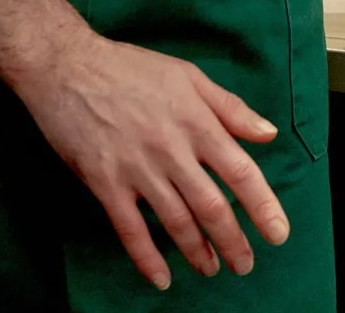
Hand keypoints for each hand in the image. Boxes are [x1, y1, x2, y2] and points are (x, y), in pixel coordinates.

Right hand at [8, 32, 289, 289]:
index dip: (262, 206)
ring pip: (175, 221)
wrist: (65, 66)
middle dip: (233, 241)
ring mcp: (137, 169)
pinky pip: (128, 228)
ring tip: (211, 269)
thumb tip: (268, 133)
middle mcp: (172, 151)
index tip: (278, 233)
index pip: (240, 172)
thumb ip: (230, 108)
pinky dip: (146, 257)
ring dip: (197, 251)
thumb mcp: (189, 76)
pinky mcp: (103, 182)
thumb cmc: (131, 67)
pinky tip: (160, 277)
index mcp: (198, 123)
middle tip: (246, 265)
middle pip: (211, 206)